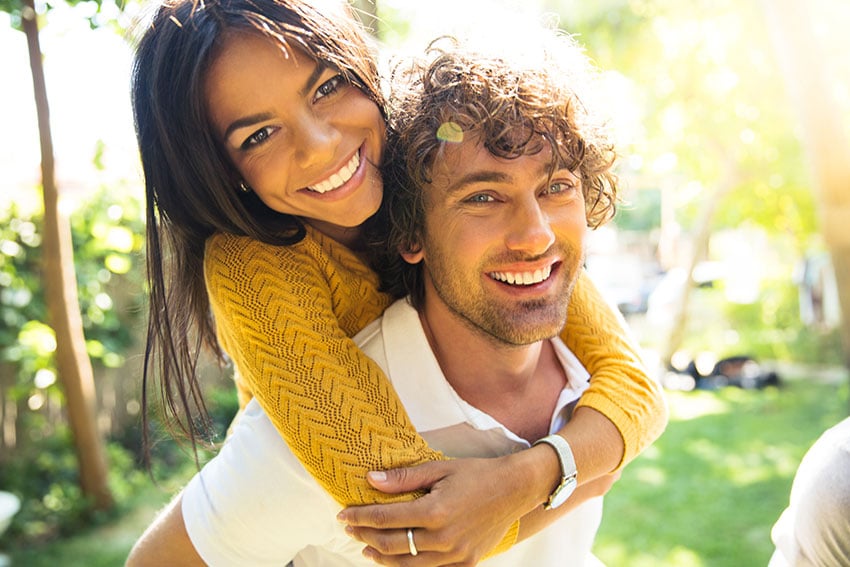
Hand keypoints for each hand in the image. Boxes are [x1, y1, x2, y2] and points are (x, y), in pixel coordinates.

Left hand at [337, 456, 539, 565]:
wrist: (514, 489)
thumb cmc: (476, 474)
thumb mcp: (439, 468)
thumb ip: (404, 478)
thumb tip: (370, 480)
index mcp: (435, 511)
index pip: (386, 518)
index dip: (361, 517)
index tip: (343, 514)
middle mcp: (444, 537)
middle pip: (393, 545)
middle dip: (367, 537)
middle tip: (351, 530)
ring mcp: (456, 554)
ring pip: (408, 564)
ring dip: (384, 557)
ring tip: (369, 548)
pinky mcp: (467, 562)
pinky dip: (410, 566)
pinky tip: (399, 558)